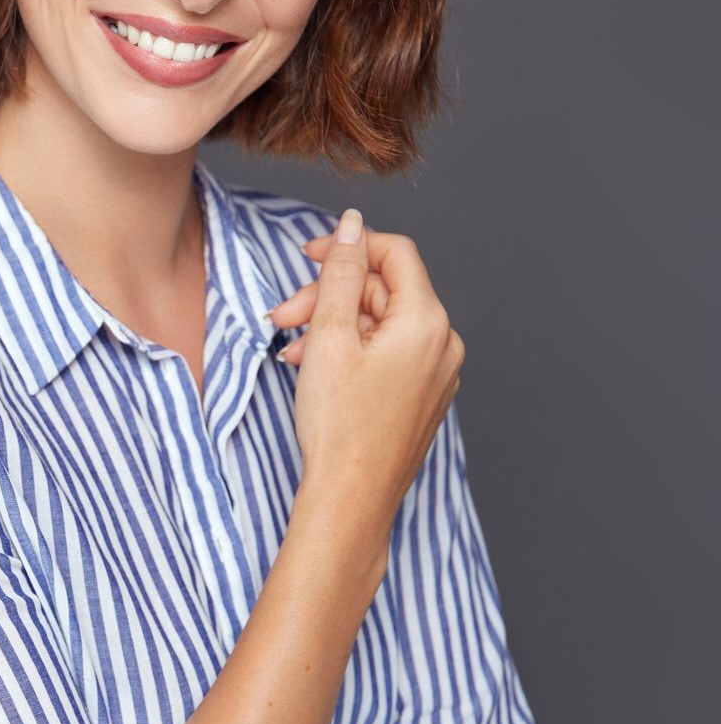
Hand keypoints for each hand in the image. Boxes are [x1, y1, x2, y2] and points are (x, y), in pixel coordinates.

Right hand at [270, 209, 464, 544]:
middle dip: (329, 295)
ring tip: (290, 347)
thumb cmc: (339, 424)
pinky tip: (312, 366)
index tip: (307, 255)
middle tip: (282, 316)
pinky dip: (349, 350)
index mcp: (426, 323)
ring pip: (379, 324)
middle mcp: (442, 345)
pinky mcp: (420, 397)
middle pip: (382, 291)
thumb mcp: (331, 335)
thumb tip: (353, 224)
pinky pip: (386, 354)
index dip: (348, 246)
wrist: (350, 499)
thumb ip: (342, 272)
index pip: (394, 253)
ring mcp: (435, 374)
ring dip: (332, 325)